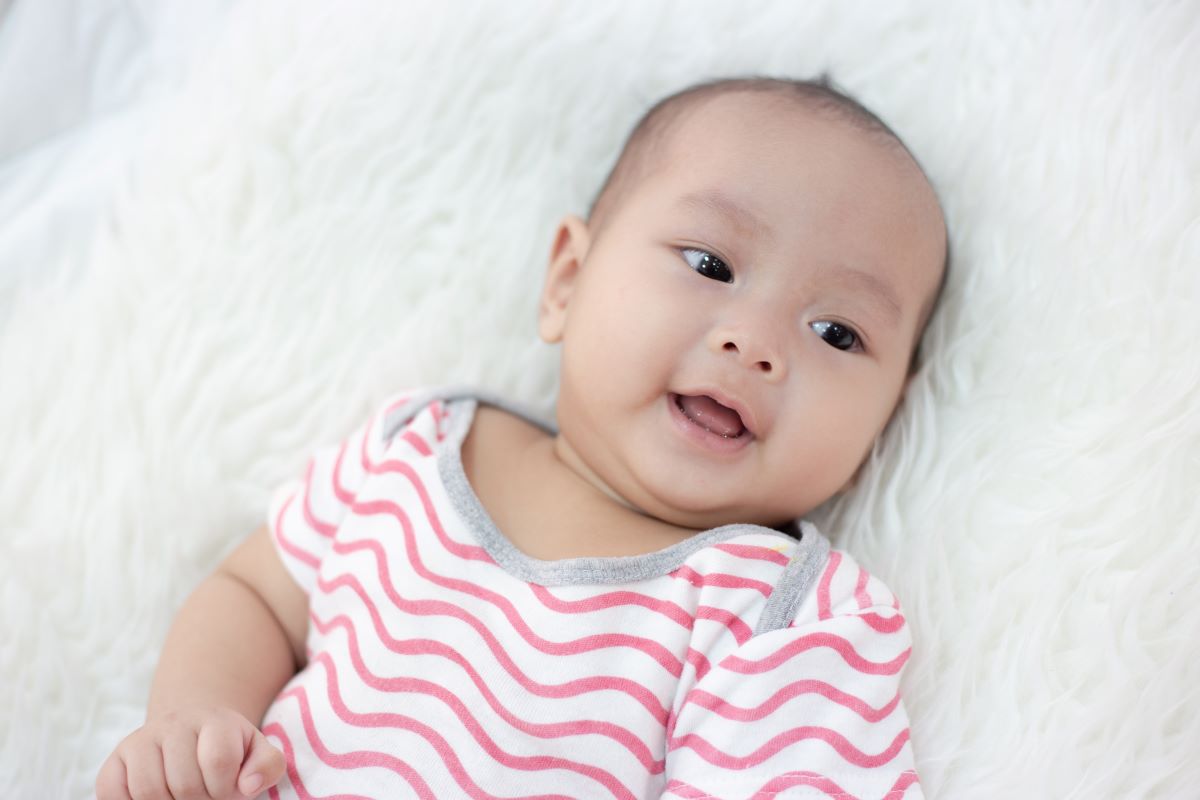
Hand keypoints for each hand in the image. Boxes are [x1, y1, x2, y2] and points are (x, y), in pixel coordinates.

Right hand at [95, 706, 284, 799]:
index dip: (226, 787)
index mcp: (214, 720)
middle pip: (184, 783)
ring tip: (183, 797)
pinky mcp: (114, 761)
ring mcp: (140, 740)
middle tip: (206, 795)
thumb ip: (267, 766)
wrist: (191, 732)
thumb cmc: (229, 749)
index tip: (228, 788)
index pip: (219, 761)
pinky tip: (155, 798)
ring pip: (148, 791)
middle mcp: (173, 723)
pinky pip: (112, 793)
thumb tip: (249, 785)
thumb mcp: (257, 752)